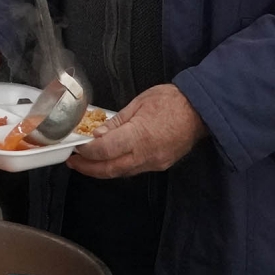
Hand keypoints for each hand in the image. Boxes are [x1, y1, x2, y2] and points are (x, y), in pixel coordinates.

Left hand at [67, 84, 206, 177]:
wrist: (200, 110)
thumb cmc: (171, 101)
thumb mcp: (138, 103)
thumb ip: (117, 121)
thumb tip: (98, 134)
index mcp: (140, 136)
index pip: (105, 150)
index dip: (87, 152)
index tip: (76, 148)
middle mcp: (147, 154)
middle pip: (110, 169)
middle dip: (88, 168)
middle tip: (73, 162)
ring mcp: (155, 162)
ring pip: (122, 173)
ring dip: (102, 170)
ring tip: (87, 162)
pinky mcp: (161, 165)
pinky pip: (134, 170)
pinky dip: (118, 167)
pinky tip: (109, 161)